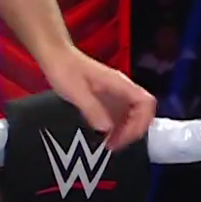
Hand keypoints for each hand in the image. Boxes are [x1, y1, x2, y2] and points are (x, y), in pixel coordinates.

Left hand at [41, 48, 156, 150]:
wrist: (55, 56)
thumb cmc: (64, 69)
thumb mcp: (75, 90)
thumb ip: (92, 109)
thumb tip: (106, 129)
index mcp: (119, 84)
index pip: (145, 103)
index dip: (140, 122)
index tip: (124, 136)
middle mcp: (122, 89)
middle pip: (143, 112)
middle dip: (133, 131)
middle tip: (115, 145)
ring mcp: (116, 94)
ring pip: (132, 116)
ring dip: (125, 132)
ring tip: (110, 145)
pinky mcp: (108, 98)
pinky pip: (120, 115)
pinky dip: (116, 129)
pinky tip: (105, 137)